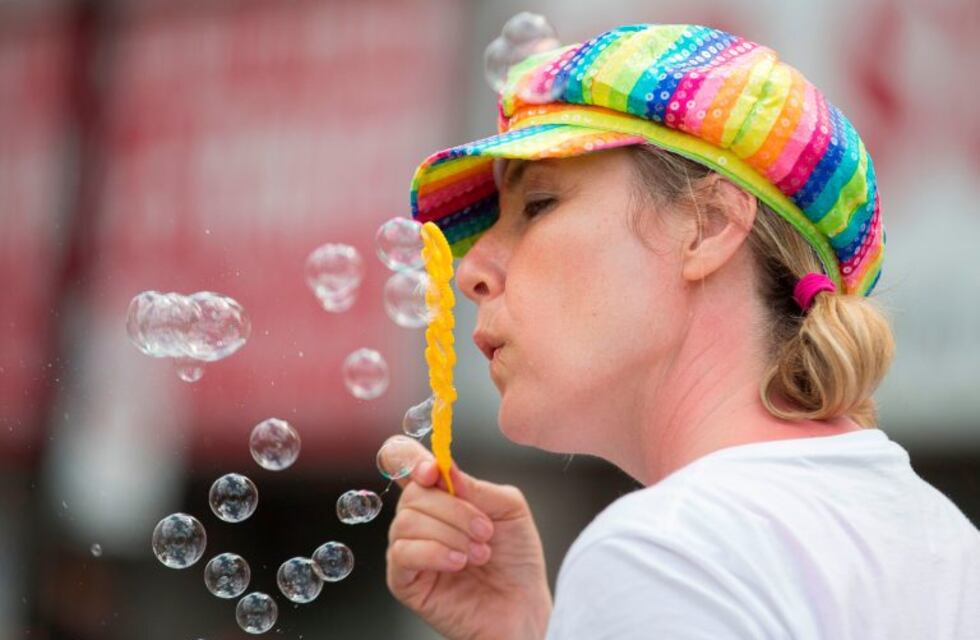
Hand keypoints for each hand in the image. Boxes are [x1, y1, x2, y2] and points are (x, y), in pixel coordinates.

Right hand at [386, 445, 551, 639]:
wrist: (523, 607)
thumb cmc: (516, 560)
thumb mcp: (510, 509)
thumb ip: (477, 486)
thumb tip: (445, 468)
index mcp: (439, 496)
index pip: (403, 463)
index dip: (410, 459)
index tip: (433, 471)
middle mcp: (419, 520)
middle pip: (412, 493)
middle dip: (455, 509)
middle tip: (486, 531)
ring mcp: (408, 550)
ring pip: (408, 522)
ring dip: (451, 534)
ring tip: (480, 553)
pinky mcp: (404, 581)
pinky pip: (402, 554)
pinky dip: (434, 553)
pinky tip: (459, 563)